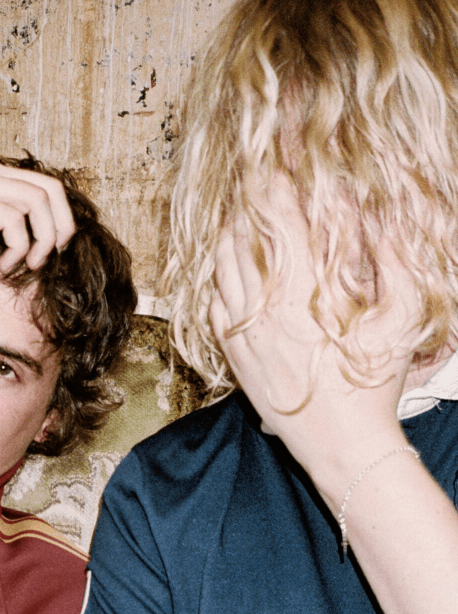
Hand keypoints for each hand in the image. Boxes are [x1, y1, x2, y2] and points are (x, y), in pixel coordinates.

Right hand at [0, 160, 75, 270]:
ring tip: (29, 265)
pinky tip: (3, 266)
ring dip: (43, 241)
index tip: (54, 249)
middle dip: (63, 228)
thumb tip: (13, 246)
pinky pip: (13, 221)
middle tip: (52, 259)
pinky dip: (18, 248)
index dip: (61, 217)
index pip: (47, 184)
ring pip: (39, 203)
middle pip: (53, 190)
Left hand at [211, 175, 418, 505]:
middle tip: (248, 190)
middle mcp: (265, 307)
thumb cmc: (373, 385)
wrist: (341, 444)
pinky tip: (226, 277)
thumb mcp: (400, 321)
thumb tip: (383, 220)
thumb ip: (396, 264)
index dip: (274, 190)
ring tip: (235, 223)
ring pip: (221, 271)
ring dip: (227, 242)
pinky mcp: (235, 357)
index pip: (280, 223)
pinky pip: (213, 309)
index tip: (271, 169)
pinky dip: (217, 285)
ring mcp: (244, 333)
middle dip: (245, 209)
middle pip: (241, 240)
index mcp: (304, 291)